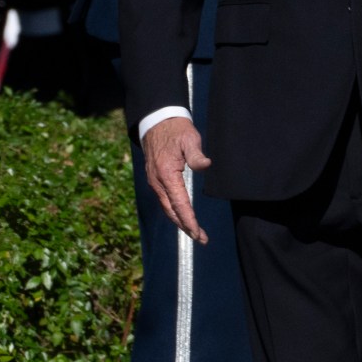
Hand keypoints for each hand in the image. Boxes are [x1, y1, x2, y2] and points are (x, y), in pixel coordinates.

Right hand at [141, 116, 212, 244]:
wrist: (156, 123)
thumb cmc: (176, 131)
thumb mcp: (189, 139)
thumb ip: (197, 154)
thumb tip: (206, 165)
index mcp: (166, 174)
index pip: (179, 203)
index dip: (189, 220)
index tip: (198, 233)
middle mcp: (157, 182)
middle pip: (172, 211)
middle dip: (186, 226)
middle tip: (202, 239)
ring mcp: (155, 182)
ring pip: (167, 208)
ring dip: (180, 222)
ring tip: (195, 234)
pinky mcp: (155, 181)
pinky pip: (165, 201)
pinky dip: (174, 213)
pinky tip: (183, 218)